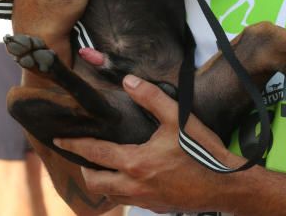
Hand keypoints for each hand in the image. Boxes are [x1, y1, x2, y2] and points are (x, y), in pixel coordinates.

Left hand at [54, 75, 244, 213]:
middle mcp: (135, 186)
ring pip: (110, 196)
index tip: (59, 139)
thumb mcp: (178, 118)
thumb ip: (151, 98)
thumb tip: (128, 81)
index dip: (74, 146)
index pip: (95, 154)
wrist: (227, 185)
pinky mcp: (157, 207)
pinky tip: (129, 177)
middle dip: (84, 169)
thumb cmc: (202, 151)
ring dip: (100, 182)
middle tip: (81, 155)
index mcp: (136, 163)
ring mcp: (146, 200)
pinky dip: (119, 190)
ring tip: (100, 166)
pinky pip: (128, 201)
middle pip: (95, 183)